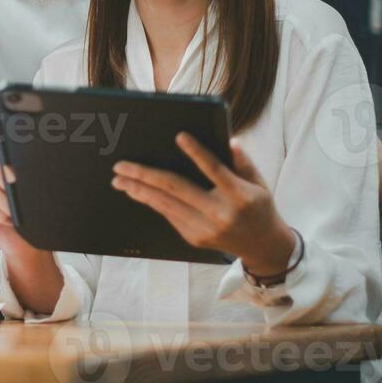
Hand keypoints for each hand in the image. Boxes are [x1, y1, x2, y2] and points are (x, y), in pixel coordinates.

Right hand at [0, 159, 40, 256]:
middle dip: (6, 185)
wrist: (24, 239)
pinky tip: (7, 221)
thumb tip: (30, 176)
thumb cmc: (30, 215)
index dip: (9, 166)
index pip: (2, 158)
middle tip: (19, 201)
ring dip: (4, 203)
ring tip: (15, 214)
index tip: (16, 178)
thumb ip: (27, 184)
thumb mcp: (31, 196)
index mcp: (3, 167)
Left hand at [112, 134, 295, 277]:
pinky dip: (150, 201)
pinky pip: (168, 215)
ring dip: (139, 190)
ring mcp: (204, 228)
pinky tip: (136, 191)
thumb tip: (230, 140)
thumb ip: (243, 162)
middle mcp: (219, 213)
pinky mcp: (194, 237)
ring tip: (119, 179)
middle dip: (144, 175)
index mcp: (238, 195)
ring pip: (165, 204)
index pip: (214, 170)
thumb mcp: (259, 182)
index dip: (196, 152)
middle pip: (176, 188)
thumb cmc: (259, 206)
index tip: (179, 136)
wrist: (262, 246)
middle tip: (121, 165)